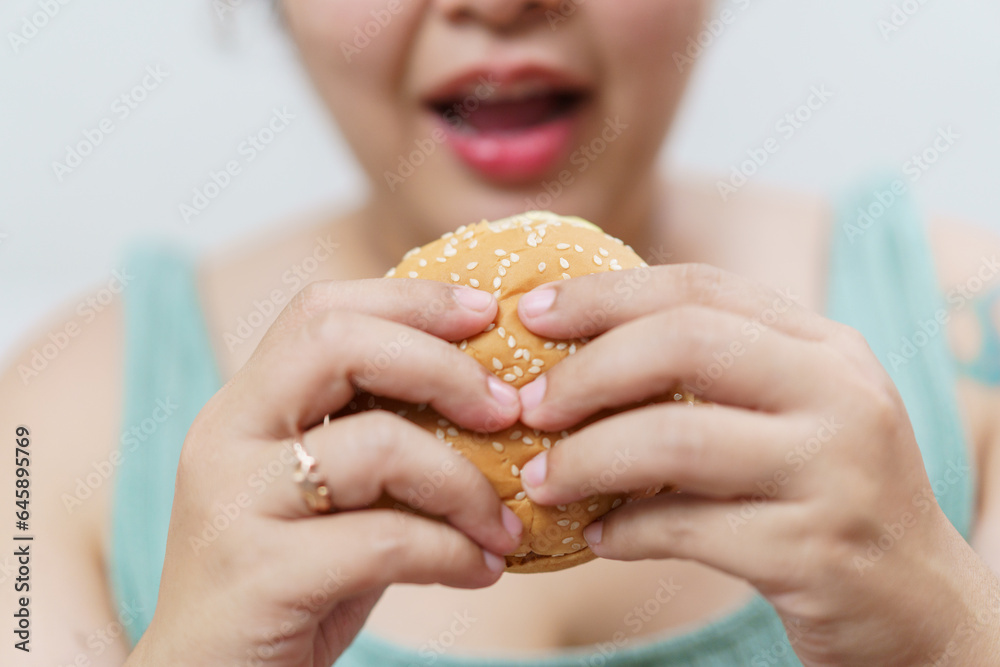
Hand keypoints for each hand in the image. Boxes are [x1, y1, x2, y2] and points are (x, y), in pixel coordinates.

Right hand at [131, 279, 524, 666]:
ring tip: (505, 524)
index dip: (412, 300)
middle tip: (508, 409)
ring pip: (376, 445)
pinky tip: (481, 570)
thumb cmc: (290, 585)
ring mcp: (235, 505)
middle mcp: (227, 439)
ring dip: (465, 483)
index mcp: (245, 407)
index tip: (487, 313)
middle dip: (442, 365)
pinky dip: (452, 551)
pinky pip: (385, 540)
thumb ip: (382, 445)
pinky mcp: (259, 576)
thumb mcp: (330, 500)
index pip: (322, 309)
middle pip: (336, 342)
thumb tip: (494, 403)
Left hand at [513, 263, 999, 665]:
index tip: (532, 312)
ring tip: (542, 480)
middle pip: (686, 343)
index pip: (700, 288)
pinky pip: (689, 529)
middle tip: (528, 405)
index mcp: (824, 347)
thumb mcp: (793, 413)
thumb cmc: (825, 494)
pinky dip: (626, 530)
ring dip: (588, 458)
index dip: (604, 294)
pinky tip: (599, 535)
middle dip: (587, 371)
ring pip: (678, 439)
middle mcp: (839, 394)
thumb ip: (716, 374)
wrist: (917, 601)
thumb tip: (579, 353)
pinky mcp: (816, 552)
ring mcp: (833, 472)